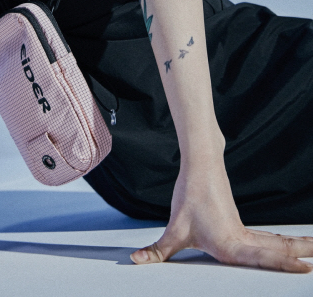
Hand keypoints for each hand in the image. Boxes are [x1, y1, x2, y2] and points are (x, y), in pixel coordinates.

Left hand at [131, 158, 312, 272]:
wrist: (200, 165)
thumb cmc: (190, 196)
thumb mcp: (174, 230)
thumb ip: (158, 251)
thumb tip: (136, 261)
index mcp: (229, 245)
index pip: (262, 259)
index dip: (284, 264)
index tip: (306, 267)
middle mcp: (241, 240)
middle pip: (277, 250)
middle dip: (300, 254)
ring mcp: (243, 232)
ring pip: (275, 243)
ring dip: (296, 248)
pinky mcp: (241, 226)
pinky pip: (268, 240)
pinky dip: (283, 245)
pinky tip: (292, 248)